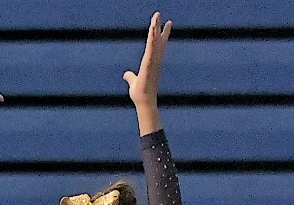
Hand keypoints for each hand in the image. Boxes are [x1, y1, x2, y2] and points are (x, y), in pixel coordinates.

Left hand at [123, 12, 172, 133]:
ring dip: (155, 28)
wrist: (144, 102)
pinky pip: (151, 48)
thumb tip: (126, 74)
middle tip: (159, 14)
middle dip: (159, 26)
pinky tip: (152, 28)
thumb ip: (130, 77)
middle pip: (158, 39)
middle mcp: (155, 60)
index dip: (162, 34)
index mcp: (152, 62)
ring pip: (154, 41)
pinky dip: (152, 38)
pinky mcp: (150, 63)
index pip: (157, 45)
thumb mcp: (133, 82)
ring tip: (156, 16)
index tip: (167, 23)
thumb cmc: (140, 94)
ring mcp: (154, 61)